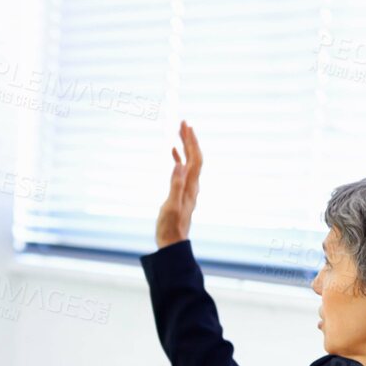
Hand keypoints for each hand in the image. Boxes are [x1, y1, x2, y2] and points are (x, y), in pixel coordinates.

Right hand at [153, 120, 202, 248]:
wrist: (172, 243)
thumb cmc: (170, 226)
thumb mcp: (171, 205)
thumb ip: (175, 184)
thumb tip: (180, 163)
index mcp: (190, 186)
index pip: (195, 158)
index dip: (191, 141)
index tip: (186, 126)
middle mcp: (192, 185)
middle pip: (194, 157)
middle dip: (189, 139)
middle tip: (182, 123)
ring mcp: (187, 188)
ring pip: (189, 162)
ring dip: (185, 146)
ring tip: (178, 133)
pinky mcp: (181, 192)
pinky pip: (182, 170)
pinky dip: (179, 158)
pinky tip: (173, 154)